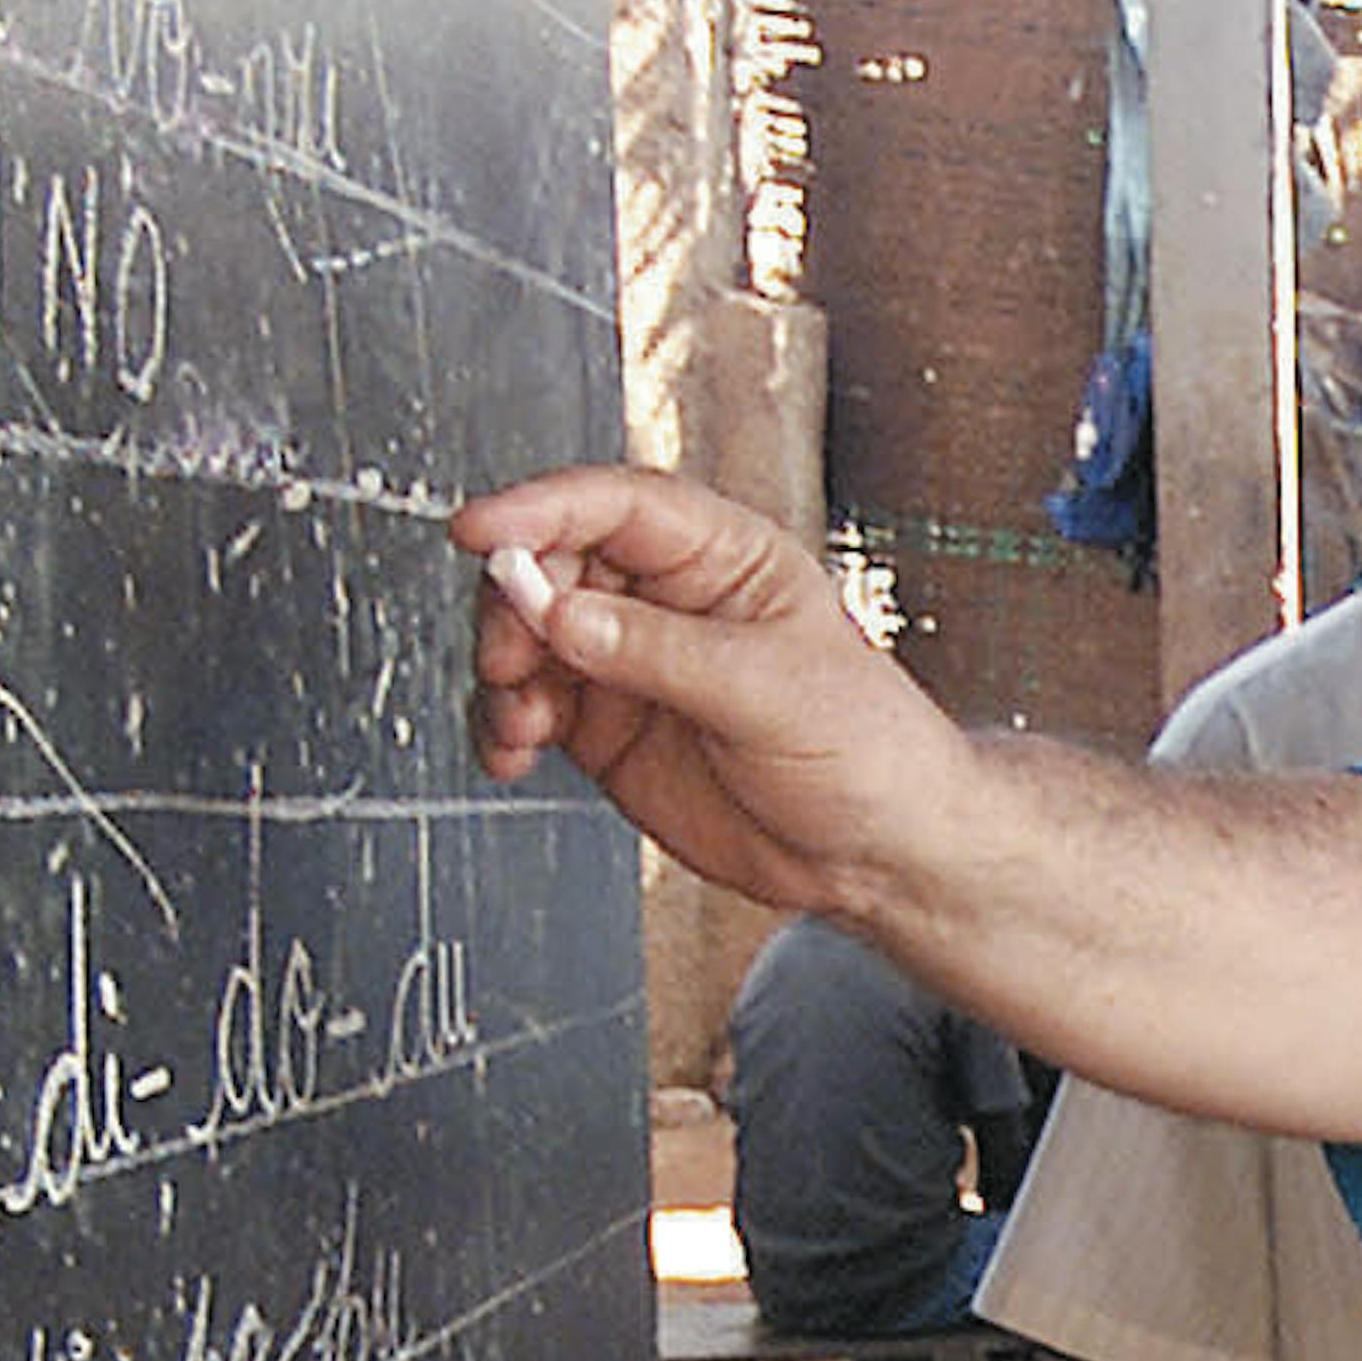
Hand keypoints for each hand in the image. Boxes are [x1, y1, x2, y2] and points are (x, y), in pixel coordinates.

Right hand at [457, 466, 967, 920]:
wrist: (879, 854)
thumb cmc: (867, 749)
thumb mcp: (771, 691)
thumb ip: (658, 652)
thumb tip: (558, 612)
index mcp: (722, 558)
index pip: (616, 506)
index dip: (541, 509)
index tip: (481, 533)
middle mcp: (666, 600)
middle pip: (552, 565)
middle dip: (513, 605)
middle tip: (512, 657)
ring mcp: (630, 664)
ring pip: (527, 636)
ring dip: (502, 671)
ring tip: (522, 720)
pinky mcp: (607, 728)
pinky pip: (528, 707)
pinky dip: (501, 725)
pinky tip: (512, 751)